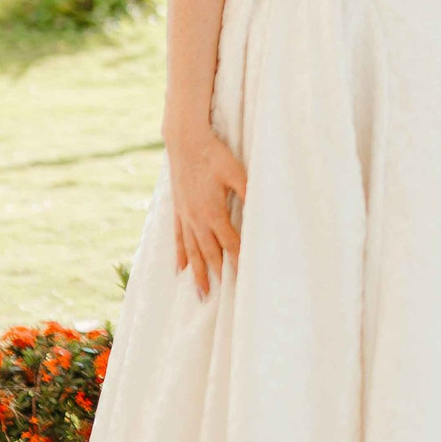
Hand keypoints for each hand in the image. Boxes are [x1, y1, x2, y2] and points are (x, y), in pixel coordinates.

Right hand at [168, 128, 247, 296]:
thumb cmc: (214, 154)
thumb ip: (249, 192)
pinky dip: (180, 255)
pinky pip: (178, 238)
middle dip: (216, 276)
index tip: (245, 279)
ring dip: (197, 273)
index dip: (238, 261)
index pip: (230, 243)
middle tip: (219, 300)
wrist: (185, 141)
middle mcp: (197, 219)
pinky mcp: (178, 210)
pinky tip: (180, 269)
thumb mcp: (236, 171)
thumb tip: (262, 210)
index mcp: (213, 212)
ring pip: (192, 251)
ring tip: (201, 293)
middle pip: (209, 254)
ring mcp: (185, 216)